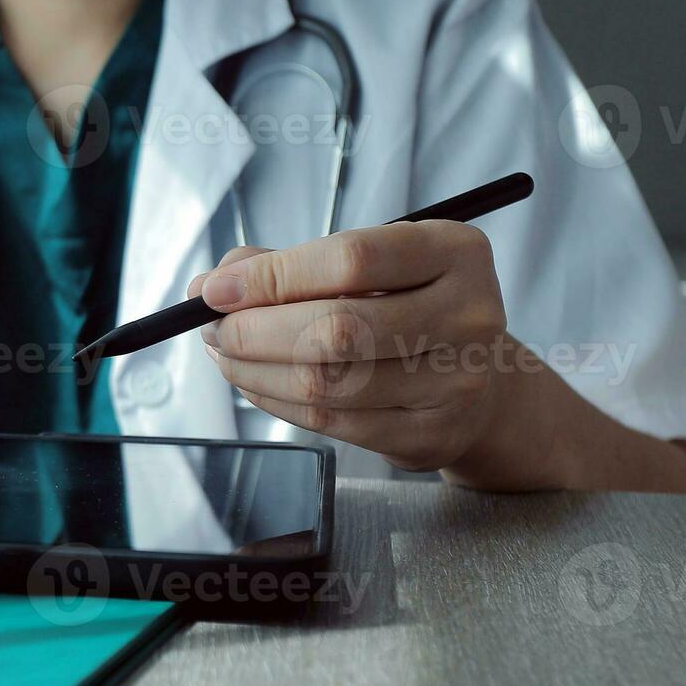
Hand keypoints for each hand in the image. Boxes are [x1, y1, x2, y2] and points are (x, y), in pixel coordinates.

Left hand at [188, 220, 512, 477]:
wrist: (476, 377)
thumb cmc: (402, 306)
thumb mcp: (364, 266)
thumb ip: (286, 265)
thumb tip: (209, 287)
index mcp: (454, 251)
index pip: (351, 260)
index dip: (272, 276)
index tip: (215, 290)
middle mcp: (467, 314)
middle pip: (336, 328)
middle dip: (252, 330)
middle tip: (211, 327)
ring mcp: (456, 381)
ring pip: (325, 382)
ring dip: (252, 370)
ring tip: (226, 353)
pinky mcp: (430, 434)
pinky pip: (329, 422)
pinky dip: (274, 401)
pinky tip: (256, 383)